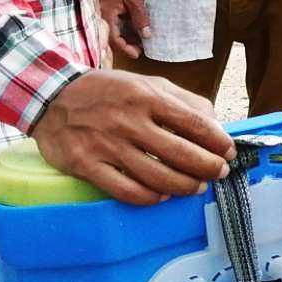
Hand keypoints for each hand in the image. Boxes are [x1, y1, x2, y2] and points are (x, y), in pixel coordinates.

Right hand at [30, 70, 233, 204]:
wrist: (52, 96)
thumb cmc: (108, 91)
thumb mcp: (147, 84)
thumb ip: (182, 101)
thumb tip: (215, 125)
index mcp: (147, 96)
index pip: (195, 123)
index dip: (218, 142)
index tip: (229, 152)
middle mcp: (128, 120)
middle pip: (181, 154)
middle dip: (208, 168)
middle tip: (219, 173)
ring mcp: (107, 145)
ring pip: (157, 177)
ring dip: (185, 186)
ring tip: (196, 187)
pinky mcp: (87, 165)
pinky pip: (127, 191)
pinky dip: (151, 198)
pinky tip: (162, 195)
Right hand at [95, 0, 150, 60]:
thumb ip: (140, 17)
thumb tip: (146, 35)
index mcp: (105, 13)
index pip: (113, 38)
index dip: (125, 48)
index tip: (137, 53)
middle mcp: (102, 15)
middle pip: (112, 37)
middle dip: (127, 45)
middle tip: (141, 49)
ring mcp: (104, 12)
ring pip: (114, 31)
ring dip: (127, 37)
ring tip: (141, 41)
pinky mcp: (108, 9)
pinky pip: (115, 23)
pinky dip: (125, 29)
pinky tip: (136, 31)